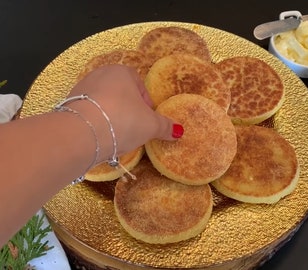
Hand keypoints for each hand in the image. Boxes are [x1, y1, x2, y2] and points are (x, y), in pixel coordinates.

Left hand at [68, 64, 182, 159]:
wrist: (81, 134)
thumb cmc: (123, 121)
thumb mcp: (150, 125)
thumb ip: (165, 126)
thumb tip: (178, 131)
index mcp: (122, 72)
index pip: (139, 85)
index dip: (146, 103)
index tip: (146, 120)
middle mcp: (100, 74)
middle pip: (121, 93)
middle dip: (128, 110)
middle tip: (133, 128)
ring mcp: (81, 88)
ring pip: (104, 103)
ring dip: (112, 116)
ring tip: (115, 135)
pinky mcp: (68, 104)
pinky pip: (89, 112)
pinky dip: (96, 122)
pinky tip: (100, 136)